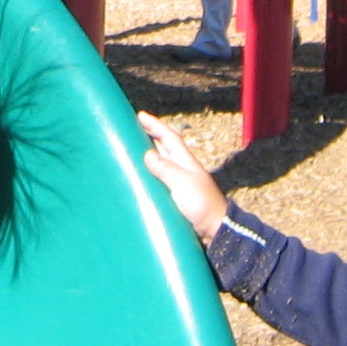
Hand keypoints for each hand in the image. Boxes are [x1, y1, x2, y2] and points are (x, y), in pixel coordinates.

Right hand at [139, 111, 227, 243]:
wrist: (215, 229)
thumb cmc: (202, 204)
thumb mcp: (183, 184)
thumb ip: (166, 169)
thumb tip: (147, 154)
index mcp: (185, 161)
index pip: (169, 137)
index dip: (155, 125)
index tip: (140, 115)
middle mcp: (181, 168)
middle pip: (163, 147)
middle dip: (149, 136)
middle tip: (132, 129)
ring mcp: (179, 182)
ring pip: (160, 163)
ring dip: (147, 155)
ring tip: (131, 151)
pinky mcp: (176, 196)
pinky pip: (158, 179)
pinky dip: (149, 174)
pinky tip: (140, 178)